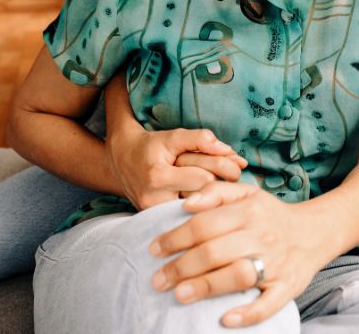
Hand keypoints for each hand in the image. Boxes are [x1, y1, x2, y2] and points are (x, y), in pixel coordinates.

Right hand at [107, 126, 246, 209]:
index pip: (203, 178)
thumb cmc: (152, 146)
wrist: (121, 160)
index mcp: (158, 177)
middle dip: (222, 182)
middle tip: (236, 175)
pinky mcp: (157, 221)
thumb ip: (201, 139)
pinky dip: (201, 206)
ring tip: (225, 185)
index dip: (222, 169)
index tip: (235, 164)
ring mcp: (154, 214)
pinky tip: (210, 197)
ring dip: (214, 196)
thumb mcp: (175, 136)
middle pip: (202, 194)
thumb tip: (230, 151)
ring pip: (197, 208)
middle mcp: (154, 200)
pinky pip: (187, 215)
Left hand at [149, 181, 324, 327]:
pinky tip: (226, 320)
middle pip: (216, 250)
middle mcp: (263, 235)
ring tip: (180, 295)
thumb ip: (217, 192)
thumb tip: (186, 204)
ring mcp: (277, 262)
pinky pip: (269, 304)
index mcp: (250, 211)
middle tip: (158, 279)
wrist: (315, 231)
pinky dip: (248, 314)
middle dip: (182, 266)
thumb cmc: (271, 215)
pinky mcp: (288, 286)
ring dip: (207, 286)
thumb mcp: (248, 193)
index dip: (176, 237)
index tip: (154, 249)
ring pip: (238, 274)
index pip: (205, 224)